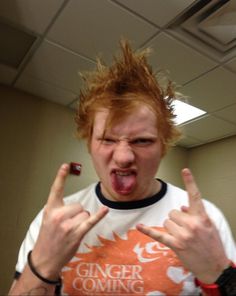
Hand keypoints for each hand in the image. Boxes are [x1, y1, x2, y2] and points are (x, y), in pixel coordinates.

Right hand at [31, 164, 107, 279]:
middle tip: (68, 225)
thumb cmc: (47, 239)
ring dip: (82, 221)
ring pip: (85, 213)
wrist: (44, 259)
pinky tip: (105, 209)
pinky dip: (99, 215)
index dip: (60, 177)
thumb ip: (58, 209)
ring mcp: (67, 225)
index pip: (56, 190)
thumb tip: (76, 205)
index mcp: (50, 210)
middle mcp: (58, 215)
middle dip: (77, 214)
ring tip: (72, 231)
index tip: (65, 165)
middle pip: (78, 204)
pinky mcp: (77, 233)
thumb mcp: (47, 220)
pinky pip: (90, 221)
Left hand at [137, 168, 229, 282]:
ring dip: (171, 227)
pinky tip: (139, 226)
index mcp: (202, 217)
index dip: (190, 182)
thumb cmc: (212, 245)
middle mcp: (192, 224)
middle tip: (185, 229)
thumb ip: (195, 214)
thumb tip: (181, 207)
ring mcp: (183, 235)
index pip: (195, 196)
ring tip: (182, 236)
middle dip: (176, 219)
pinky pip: (158, 234)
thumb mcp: (209, 226)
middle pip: (173, 212)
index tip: (185, 170)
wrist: (215, 267)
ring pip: (166, 221)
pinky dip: (147, 230)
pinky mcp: (175, 245)